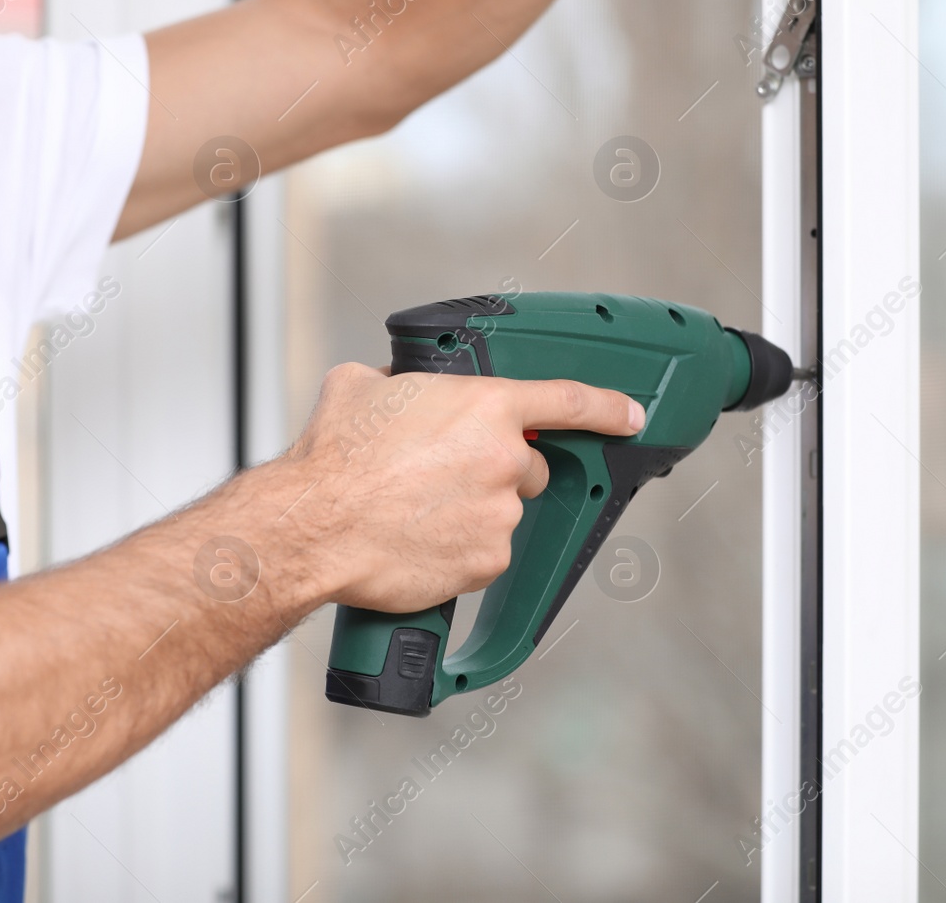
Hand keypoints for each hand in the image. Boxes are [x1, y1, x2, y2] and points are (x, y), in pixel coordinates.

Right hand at [284, 363, 644, 612]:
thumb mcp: (360, 388)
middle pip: (528, 468)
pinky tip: (418, 541)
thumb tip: (390, 388)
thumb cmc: (333, 459)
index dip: (607, 407)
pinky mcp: (486, 562)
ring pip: (502, 512)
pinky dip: (459, 551)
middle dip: (496, 471)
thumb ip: (396, 382)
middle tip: (441, 476)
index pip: (568, 400)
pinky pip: (484, 553)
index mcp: (485, 407)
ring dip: (472, 511)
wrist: (315, 526)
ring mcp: (500, 515)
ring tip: (414, 510)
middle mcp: (504, 460)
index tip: (630, 416)